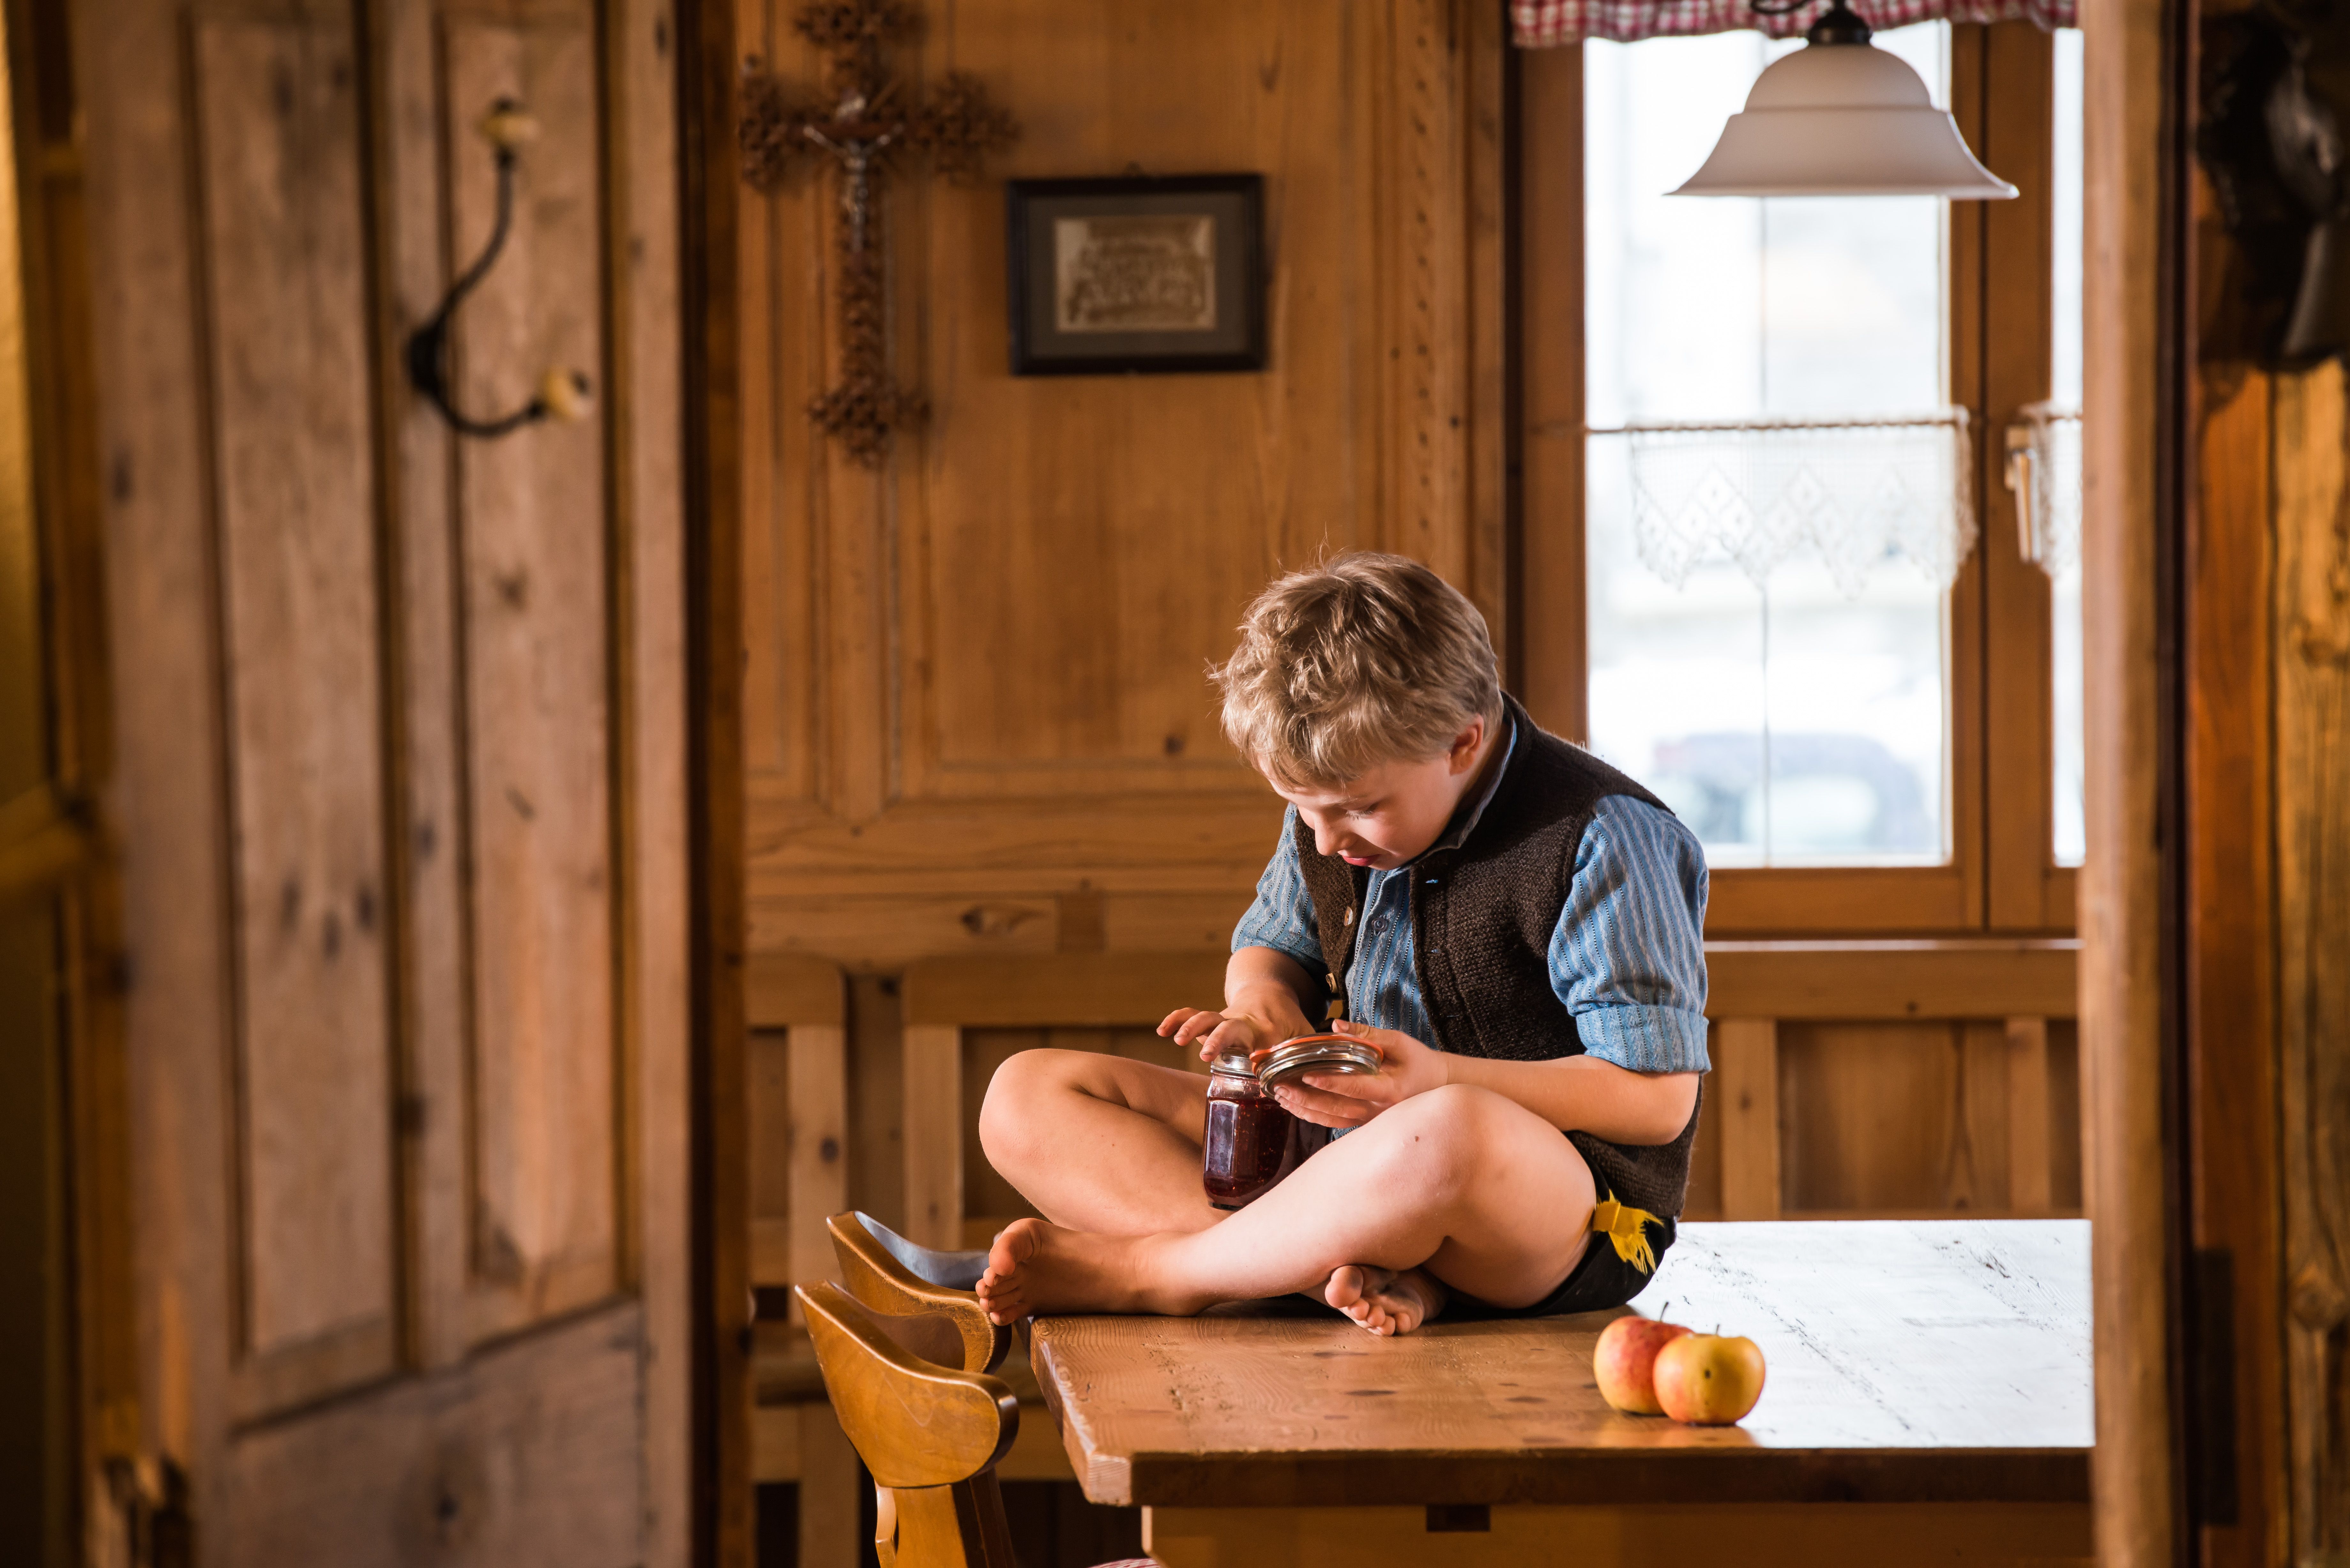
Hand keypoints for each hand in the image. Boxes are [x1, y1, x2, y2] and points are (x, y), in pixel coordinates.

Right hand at [1159, 982, 1313, 1063]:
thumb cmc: (1290, 1022)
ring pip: (1206, 1017)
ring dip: (1190, 1025)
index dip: (1242, 1049)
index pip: (1253, 1039)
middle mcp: (1242, 1023)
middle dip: (1213, 1038)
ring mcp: (1225, 1020)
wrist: (1272, 993)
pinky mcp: (1214, 1020)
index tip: (1230, 1060)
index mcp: (1264, 1030)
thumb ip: (1308, 1059)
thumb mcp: (1305, 1036)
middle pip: (1225, 1025)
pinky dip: (1176, 1018)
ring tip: (1175, 1038)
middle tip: (1205, 1054)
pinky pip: (1192, 1014)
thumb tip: (1314, 1088)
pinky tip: (1163, 1030)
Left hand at [1264, 1017, 1449, 1127]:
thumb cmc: (1419, 1061)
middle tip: (1281, 1087)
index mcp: (1390, 1089)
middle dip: (1306, 1099)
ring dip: (1305, 1110)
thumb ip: (1368, 1034)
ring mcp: (1371, 1121)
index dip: (1331, 1083)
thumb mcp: (1399, 1041)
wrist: (1437, 1086)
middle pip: (1337, 1108)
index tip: (1307, 1076)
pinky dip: (1314, 1116)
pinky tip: (1296, 1107)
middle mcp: (1379, 1111)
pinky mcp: (1365, 1123)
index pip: (1356, 1087)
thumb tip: (1336, 1025)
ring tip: (1281, 1098)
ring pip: (1333, 1120)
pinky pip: (1336, 1123)